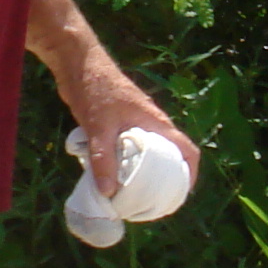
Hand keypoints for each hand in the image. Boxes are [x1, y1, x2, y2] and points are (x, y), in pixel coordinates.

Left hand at [69, 73, 199, 203]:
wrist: (77, 64)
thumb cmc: (96, 90)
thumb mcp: (99, 128)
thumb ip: (103, 159)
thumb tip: (108, 192)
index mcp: (157, 123)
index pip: (186, 150)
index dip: (190, 174)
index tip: (180, 195)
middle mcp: (151, 125)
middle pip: (169, 156)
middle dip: (165, 181)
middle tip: (152, 203)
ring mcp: (135, 124)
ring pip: (147, 154)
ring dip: (142, 173)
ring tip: (131, 195)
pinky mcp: (119, 124)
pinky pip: (129, 149)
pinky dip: (125, 164)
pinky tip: (109, 176)